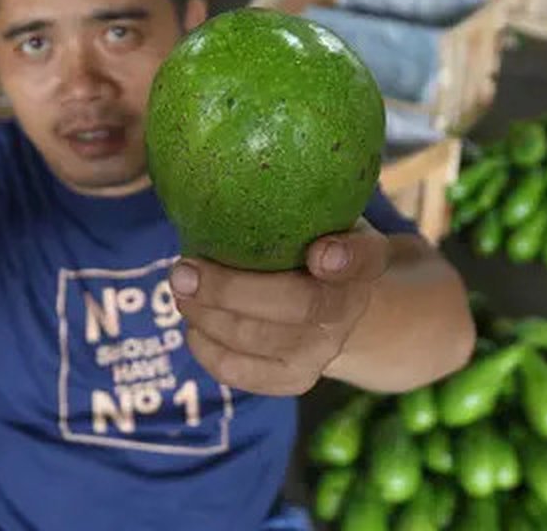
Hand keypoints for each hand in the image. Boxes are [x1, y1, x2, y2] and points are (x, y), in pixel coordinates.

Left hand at [169, 221, 391, 395]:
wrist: (335, 309)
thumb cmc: (312, 245)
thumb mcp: (320, 216)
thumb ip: (294, 200)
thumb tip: (220, 167)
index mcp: (364, 261)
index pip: (366, 258)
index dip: (346, 259)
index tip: (320, 254)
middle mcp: (348, 310)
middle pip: (297, 306)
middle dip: (231, 291)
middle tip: (183, 271)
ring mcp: (322, 351)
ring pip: (257, 339)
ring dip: (206, 314)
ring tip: (180, 286)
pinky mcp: (293, 379)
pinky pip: (240, 372)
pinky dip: (206, 348)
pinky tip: (192, 323)